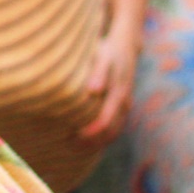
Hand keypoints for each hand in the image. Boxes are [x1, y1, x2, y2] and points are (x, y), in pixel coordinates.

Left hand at [76, 27, 139, 148]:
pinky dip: (102, 137)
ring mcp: (125, 106)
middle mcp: (124, 104)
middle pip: (109, 133)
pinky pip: (115, 127)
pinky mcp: (123, 107)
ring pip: (114, 133)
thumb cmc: (108, 52)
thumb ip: (99, 73)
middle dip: (90, 142)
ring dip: (96, 142)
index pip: (104, 122)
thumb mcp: (103, 57)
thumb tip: (94, 90)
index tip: (71, 136)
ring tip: (74, 145)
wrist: (125, 47)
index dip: (88, 133)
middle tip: (68, 145)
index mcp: (118, 94)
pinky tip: (87, 139)